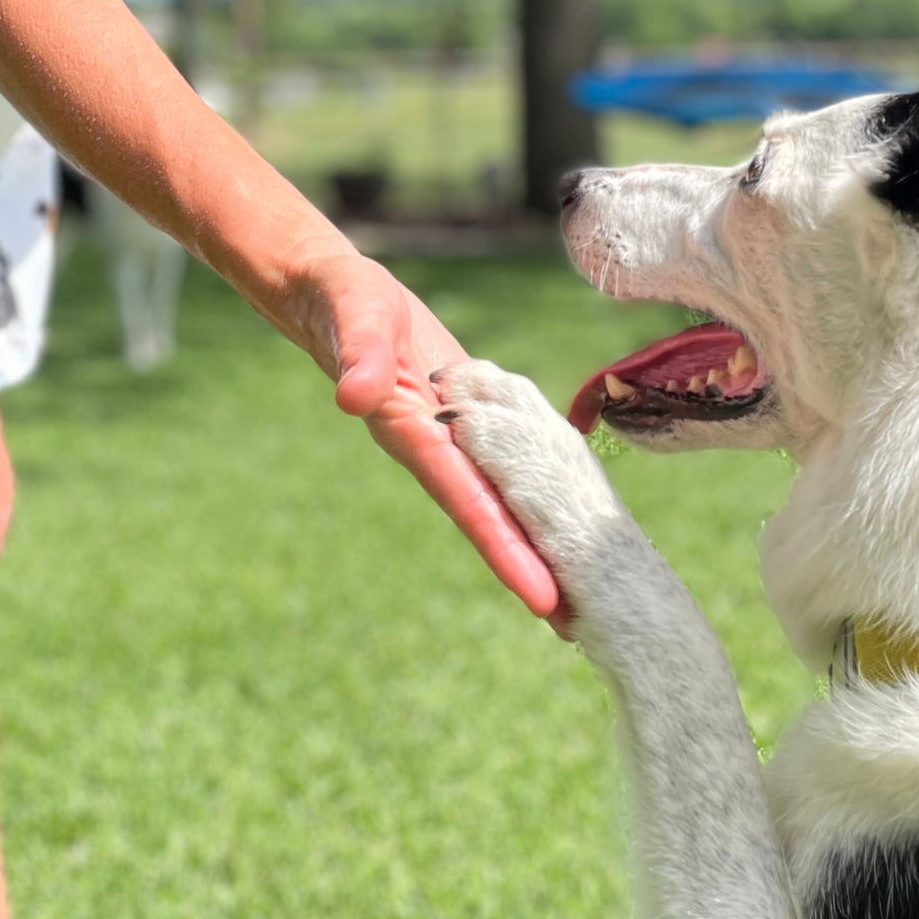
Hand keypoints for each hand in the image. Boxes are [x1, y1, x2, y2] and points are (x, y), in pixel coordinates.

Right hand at [298, 254, 560, 619]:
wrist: (337, 297)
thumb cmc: (347, 304)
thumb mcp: (357, 319)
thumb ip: (360, 357)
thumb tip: (356, 398)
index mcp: (416, 436)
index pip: (470, 504)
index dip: (507, 551)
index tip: (543, 599)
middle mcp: (438, 450)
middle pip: (494, 519)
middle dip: (532, 568)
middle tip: (581, 621)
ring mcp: (453, 440)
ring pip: (502, 499)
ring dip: (534, 541)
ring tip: (580, 588)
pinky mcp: (467, 421)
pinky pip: (506, 466)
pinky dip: (532, 494)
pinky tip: (562, 515)